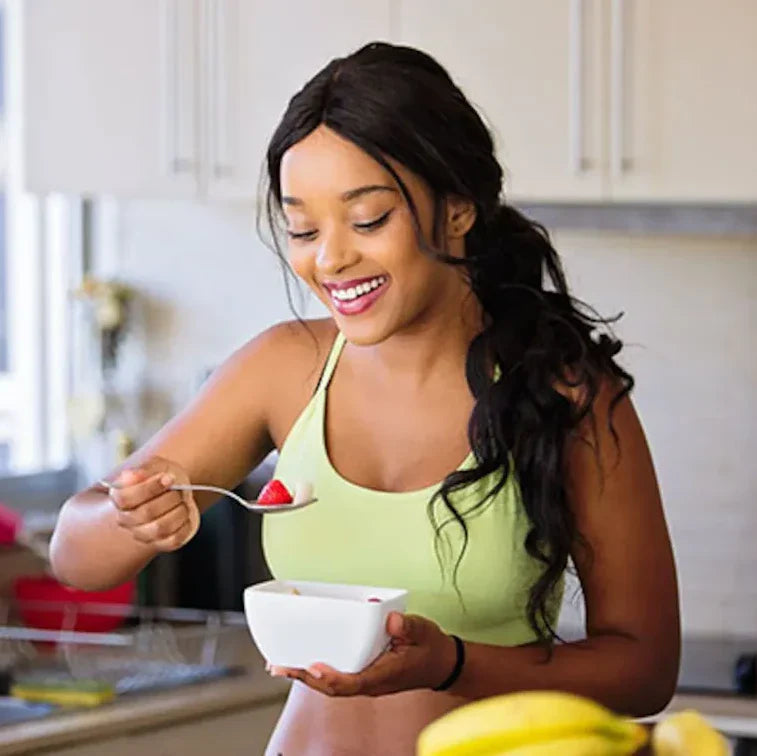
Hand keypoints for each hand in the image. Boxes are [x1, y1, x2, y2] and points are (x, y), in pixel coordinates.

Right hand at [101, 456, 199, 551]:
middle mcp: (127, 519)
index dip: (149, 488)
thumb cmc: (163, 477)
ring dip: (179, 511)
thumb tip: (130, 475)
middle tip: (179, 490)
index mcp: (120, 497)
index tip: (169, 478)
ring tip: (183, 501)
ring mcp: (143, 534)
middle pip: (146, 513)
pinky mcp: (162, 543)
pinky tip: (185, 513)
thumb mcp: (155, 466)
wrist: (177, 489)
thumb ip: (144, 470)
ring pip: (160, 529)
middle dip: (170, 497)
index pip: (125, 498)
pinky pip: (174, 540)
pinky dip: (185, 525)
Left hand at [268, 611, 458, 696]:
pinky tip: (306, 661)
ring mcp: (366, 680)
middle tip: (279, 665)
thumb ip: (407, 627)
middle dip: (304, 676)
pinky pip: (337, 676)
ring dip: (306, 675)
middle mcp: (370, 682)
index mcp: (383, 675)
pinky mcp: (364, 674)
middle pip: (332, 686)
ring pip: (331, 684)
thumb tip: (390, 621)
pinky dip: (318, 670)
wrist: (441, 664)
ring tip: (282, 664)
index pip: (351, 682)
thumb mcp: (423, 632)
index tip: (312, 667)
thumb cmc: (430, 649)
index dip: (330, 677)